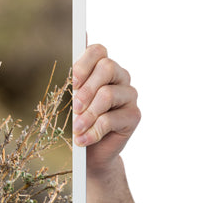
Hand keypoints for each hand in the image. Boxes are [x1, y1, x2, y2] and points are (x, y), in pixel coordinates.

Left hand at [72, 44, 140, 174]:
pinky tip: (83, 139)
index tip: (72, 82)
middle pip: (107, 67)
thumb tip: (73, 52)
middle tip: (74, 107)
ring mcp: (129, 95)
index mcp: (102, 66)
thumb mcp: (69, 99)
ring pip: (108, 94)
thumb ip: (72, 78)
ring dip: (88, 114)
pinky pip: (111, 119)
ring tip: (76, 129)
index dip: (83, 64)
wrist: (90, 151)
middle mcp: (119, 77)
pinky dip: (93, 131)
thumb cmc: (77, 119)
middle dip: (86, 89)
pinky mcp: (134, 115)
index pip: (98, 50)